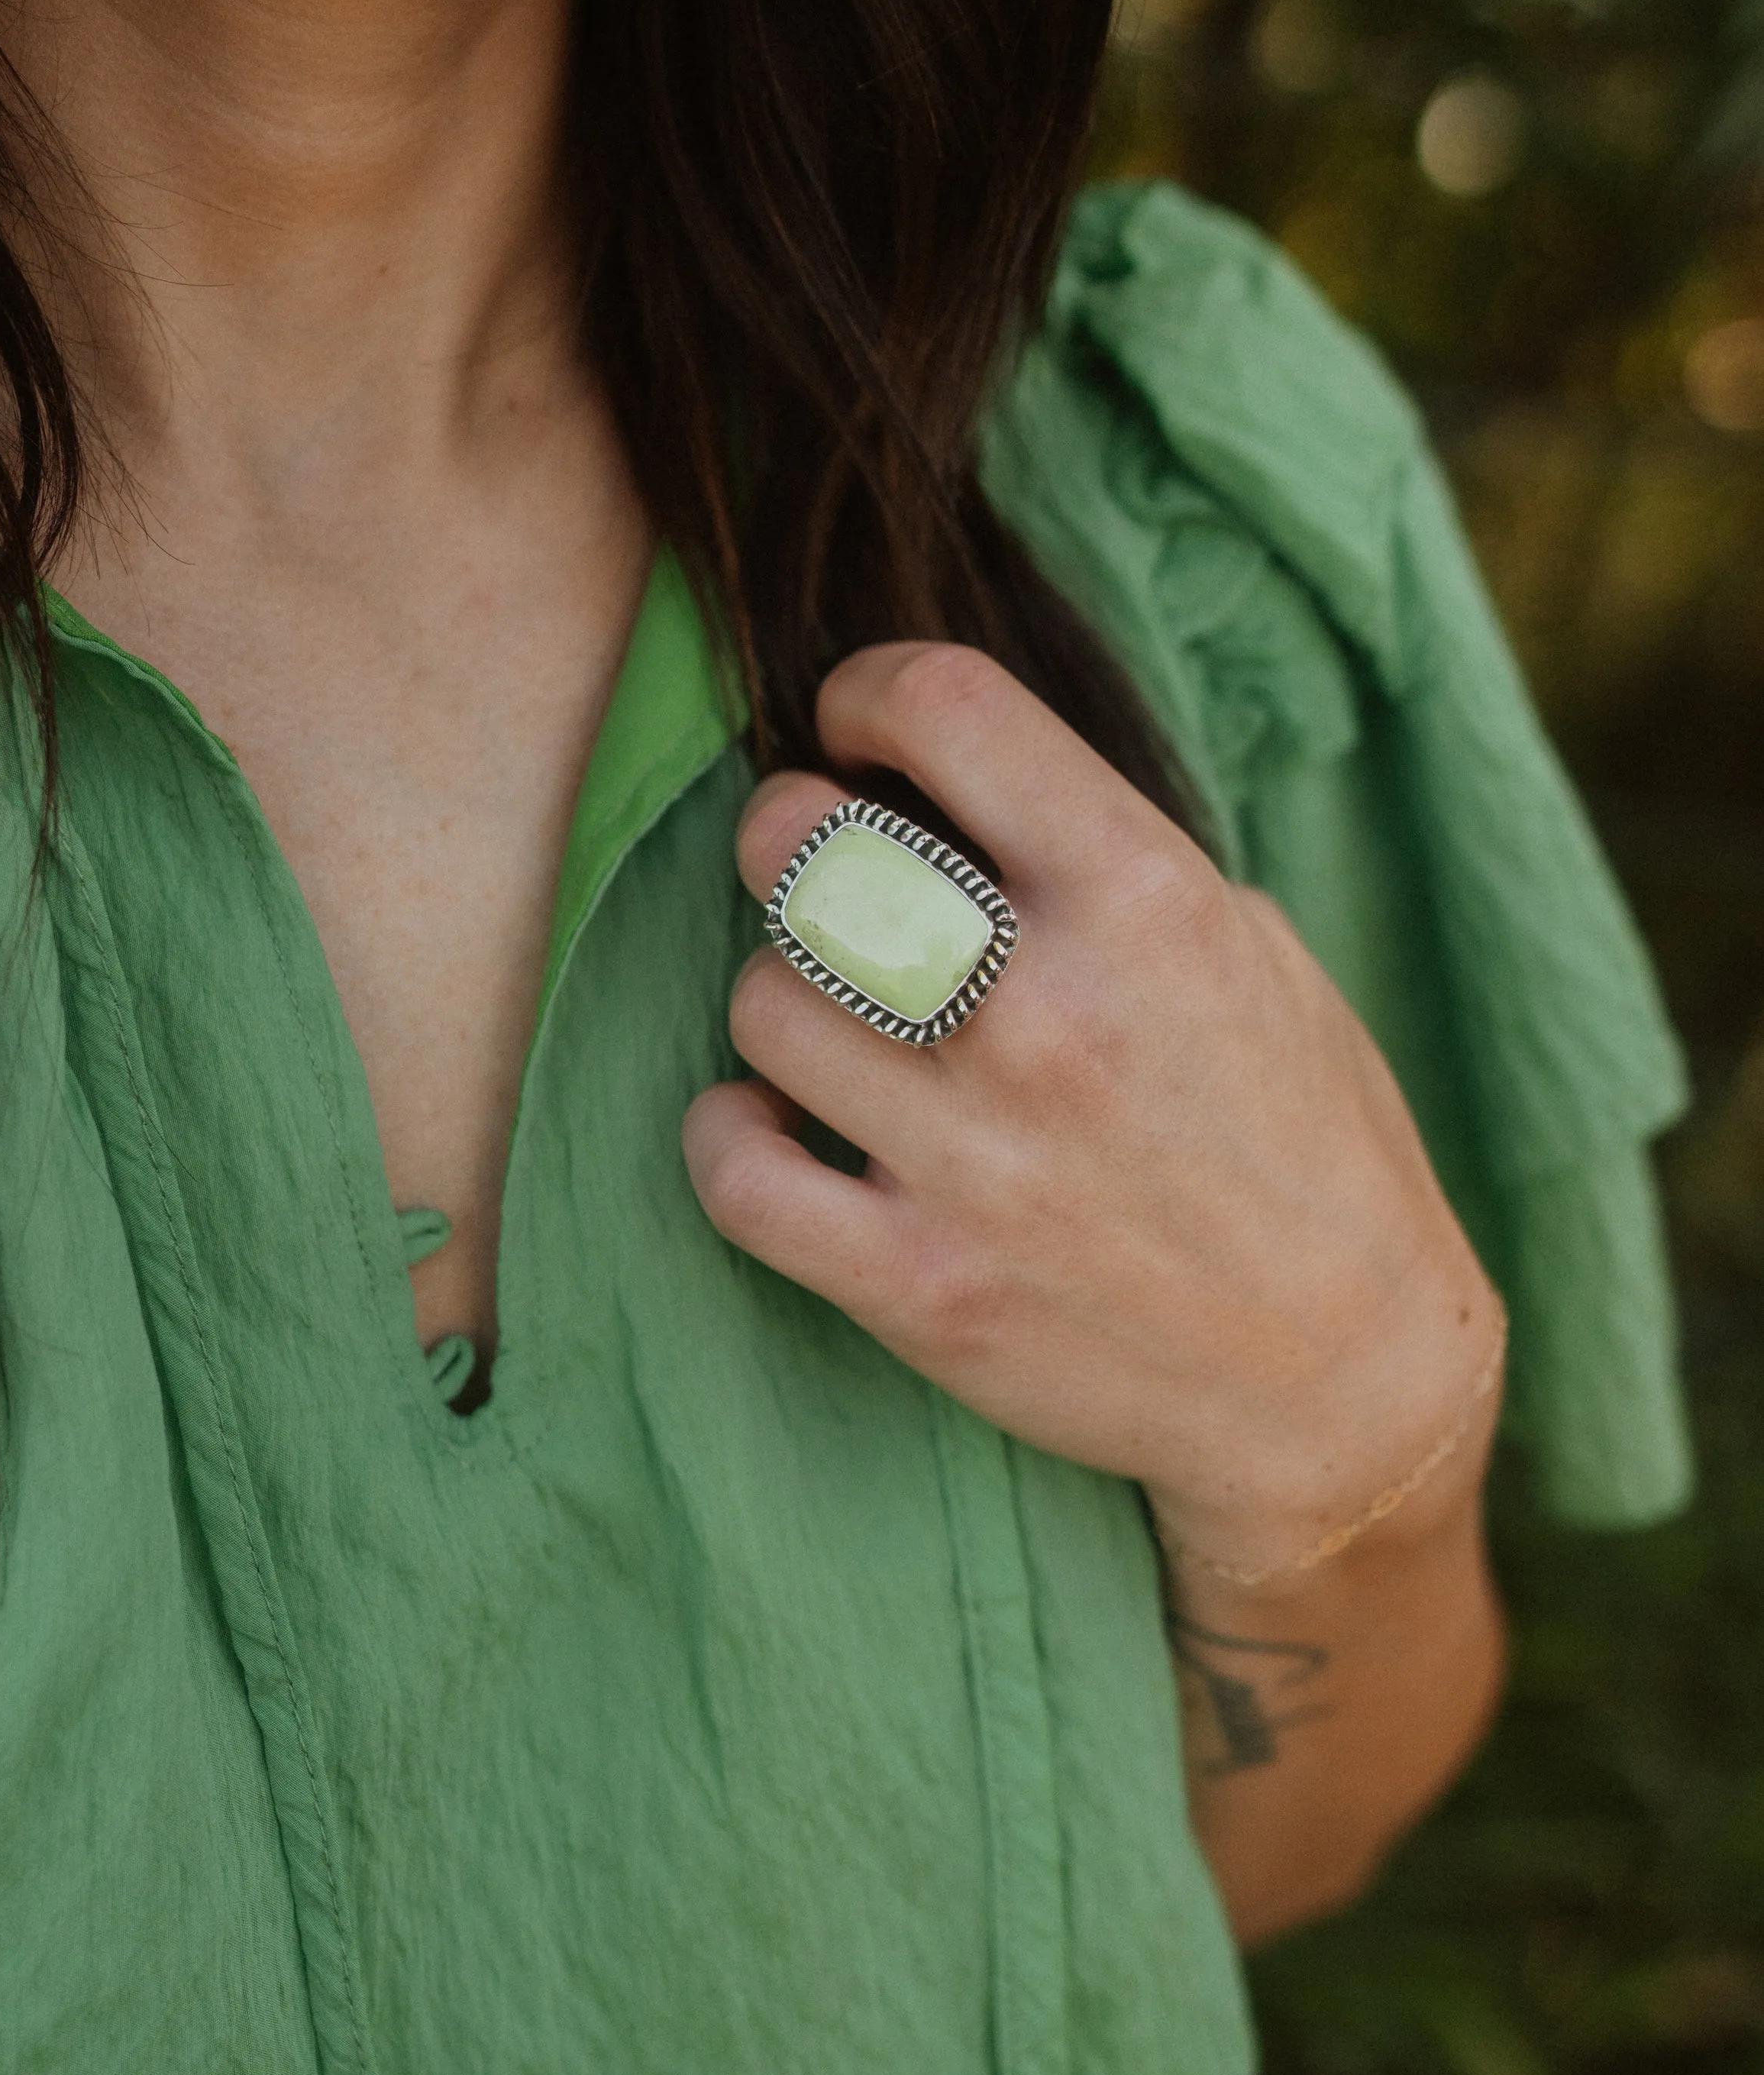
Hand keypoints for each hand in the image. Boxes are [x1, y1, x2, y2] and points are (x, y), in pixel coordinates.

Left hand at [682, 642, 1499, 1577]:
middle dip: (791, 837)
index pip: (945, 707)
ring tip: (835, 1021)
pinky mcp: (918, 1285)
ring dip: (781, 997)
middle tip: (819, 874)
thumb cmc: (1307, 1146)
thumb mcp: (1250, 952)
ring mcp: (973, 1158)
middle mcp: (1046, 1015)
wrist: (1343, 1380)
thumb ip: (1101, 864)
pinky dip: (730, 1138)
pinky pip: (732, 1171)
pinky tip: (775, 1128)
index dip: (871, 694)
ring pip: (760, 1001)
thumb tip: (944, 789)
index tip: (861, 732)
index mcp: (1144, 902)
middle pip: (802, 848)